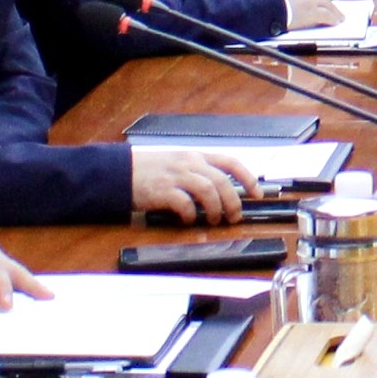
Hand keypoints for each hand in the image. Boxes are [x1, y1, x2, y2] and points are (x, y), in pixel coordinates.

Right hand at [129, 143, 247, 224]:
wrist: (119, 171)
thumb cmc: (149, 169)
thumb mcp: (178, 163)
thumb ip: (198, 172)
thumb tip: (221, 192)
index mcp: (196, 156)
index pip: (230, 162)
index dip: (248, 178)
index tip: (257, 193)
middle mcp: (189, 163)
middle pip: (222, 181)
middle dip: (233, 201)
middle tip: (234, 217)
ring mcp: (176, 176)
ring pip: (209, 191)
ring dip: (216, 209)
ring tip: (213, 221)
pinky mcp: (163, 190)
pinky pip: (185, 203)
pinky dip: (191, 214)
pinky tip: (188, 220)